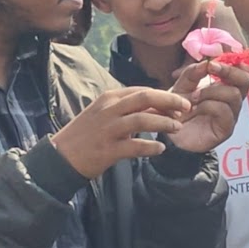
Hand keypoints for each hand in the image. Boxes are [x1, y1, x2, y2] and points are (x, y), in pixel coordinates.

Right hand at [49, 87, 191, 178]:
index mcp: (109, 98)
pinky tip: (161, 149)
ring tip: (177, 127)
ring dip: (164, 122)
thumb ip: (129, 109)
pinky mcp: (108, 150)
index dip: (164, 95)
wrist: (61, 156)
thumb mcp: (105, 114)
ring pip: (142, 119)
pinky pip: (135, 146)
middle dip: (170, 101)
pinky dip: (151, 147)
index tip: (181, 102)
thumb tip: (159, 106)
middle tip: (187, 108)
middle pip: (145, 98)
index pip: (142, 91)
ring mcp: (108, 129)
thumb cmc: (87, 134)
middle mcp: (109, 110)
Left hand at [168, 60, 248, 153]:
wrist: (169, 132)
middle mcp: (232, 99)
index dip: (237, 59)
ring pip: (234, 94)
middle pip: (248, 79)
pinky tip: (193, 109)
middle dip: (230, 70)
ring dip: (211, 91)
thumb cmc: (178, 108)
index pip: (244, 69)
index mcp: (225, 85)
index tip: (220, 52)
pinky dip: (207, 106)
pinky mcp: (226, 129)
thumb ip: (193, 72)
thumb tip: (206, 62)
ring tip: (193, 96)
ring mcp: (231, 114)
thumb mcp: (182, 85)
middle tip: (212, 67)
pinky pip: (224, 111)